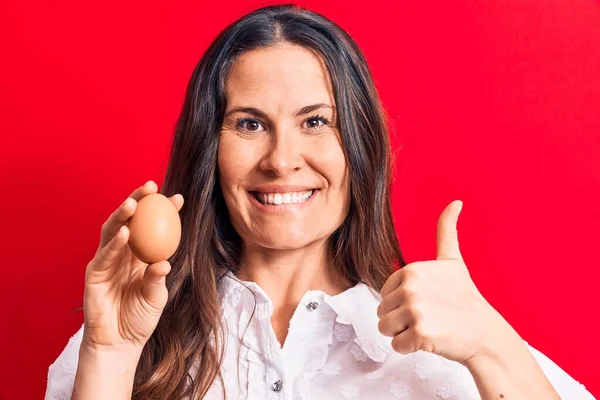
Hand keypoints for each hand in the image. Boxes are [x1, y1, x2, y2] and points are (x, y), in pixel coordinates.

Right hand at [81, 180, 183, 351]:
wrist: (119, 343)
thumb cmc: (140, 318)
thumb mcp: (156, 297)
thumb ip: (157, 278)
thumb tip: (164, 262)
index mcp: (142, 255)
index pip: (153, 227)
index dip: (165, 211)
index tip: (179, 198)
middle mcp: (124, 253)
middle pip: (130, 221)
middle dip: (139, 201)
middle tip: (151, 187)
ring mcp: (107, 261)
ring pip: (113, 231)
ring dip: (122, 216)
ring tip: (134, 203)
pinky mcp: (94, 273)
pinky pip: (104, 255)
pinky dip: (114, 244)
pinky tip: (125, 234)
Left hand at [377, 200, 504, 364]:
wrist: (485, 333)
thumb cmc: (465, 299)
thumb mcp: (453, 261)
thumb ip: (447, 231)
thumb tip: (456, 202)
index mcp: (412, 270)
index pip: (385, 293)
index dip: (401, 302)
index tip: (426, 302)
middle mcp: (411, 288)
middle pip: (382, 311)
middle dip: (401, 319)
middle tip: (429, 318)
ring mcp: (415, 311)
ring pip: (385, 328)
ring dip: (403, 334)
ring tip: (428, 328)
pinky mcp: (420, 334)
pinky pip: (397, 346)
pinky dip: (411, 349)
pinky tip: (431, 341)